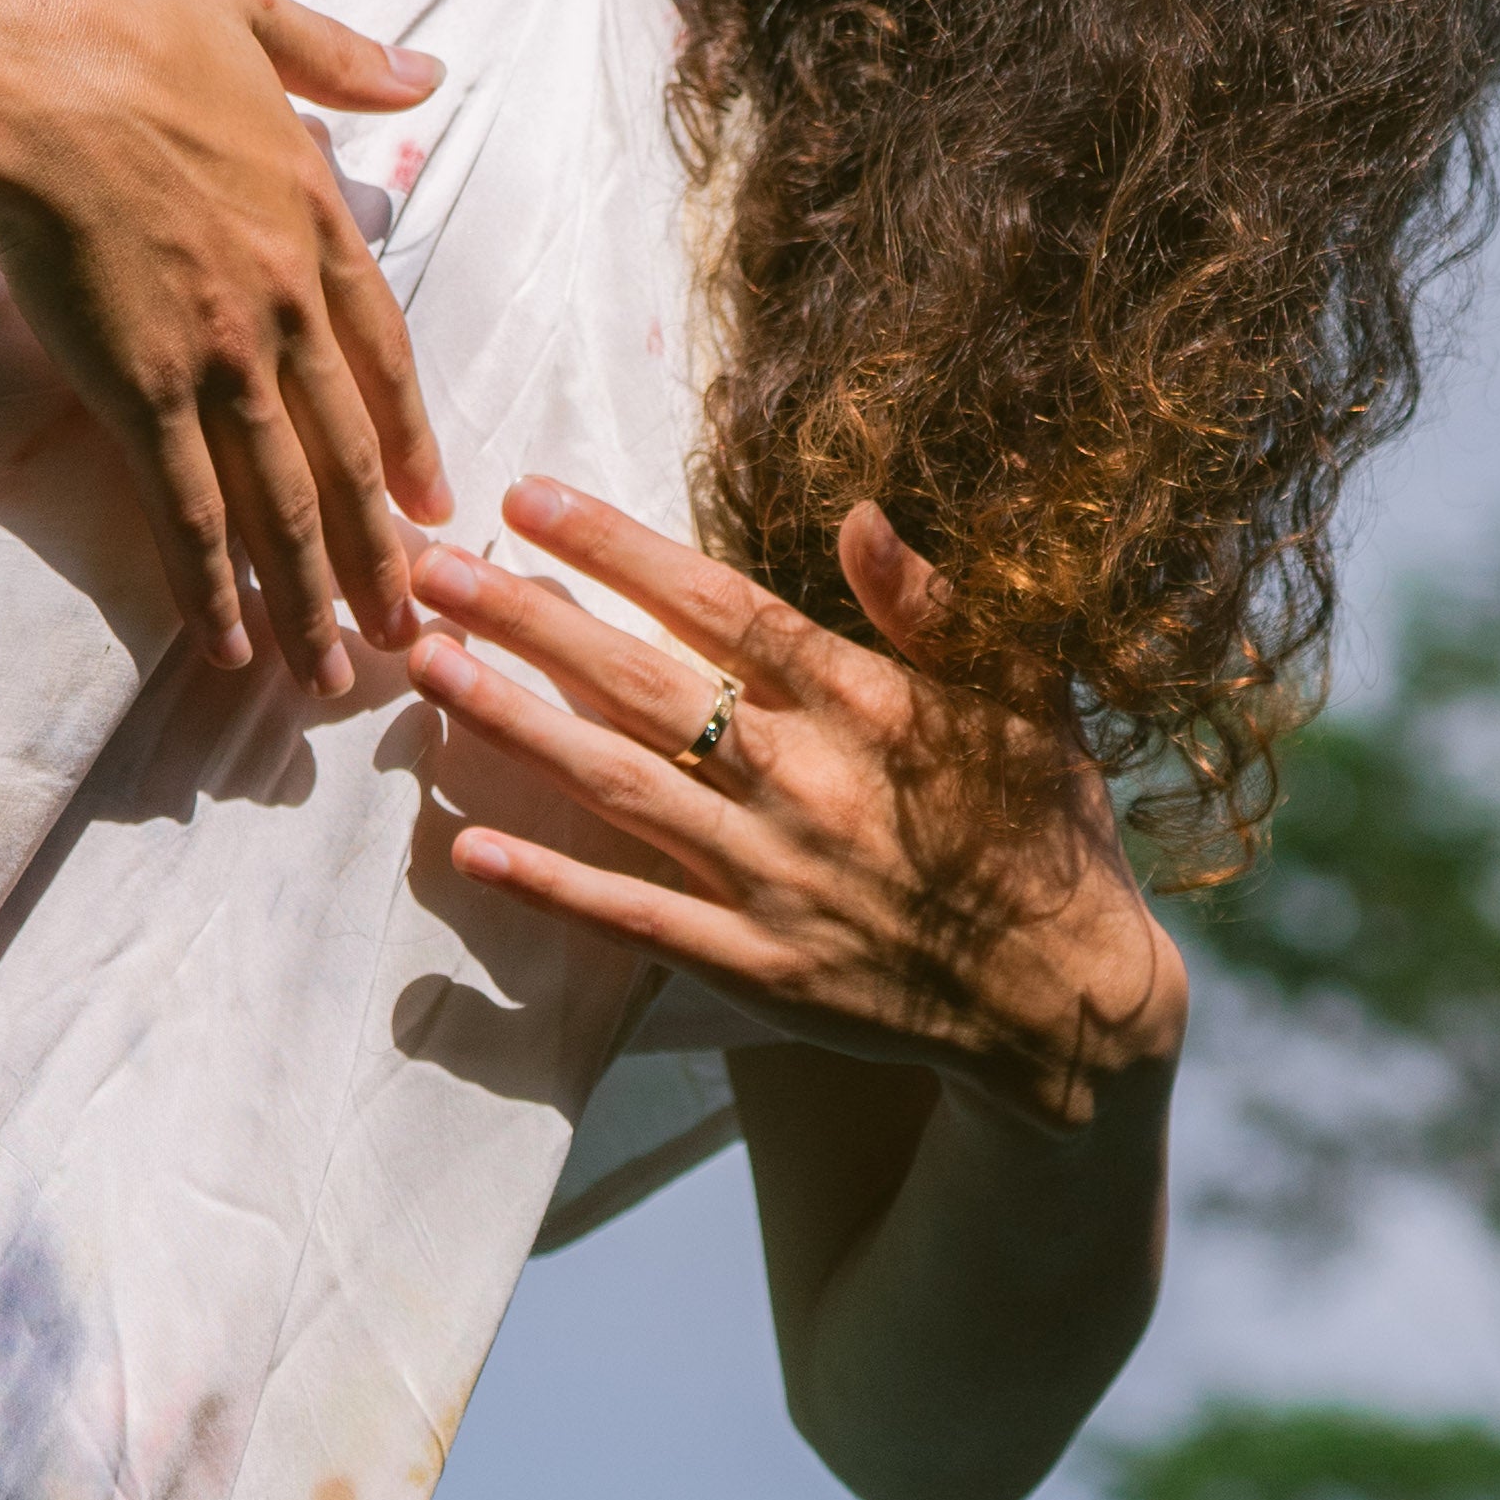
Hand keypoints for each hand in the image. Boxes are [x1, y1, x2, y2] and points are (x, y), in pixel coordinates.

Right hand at [0, 0, 450, 687]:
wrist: (12, 65)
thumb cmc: (108, 15)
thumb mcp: (246, 6)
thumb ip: (336, 54)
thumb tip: (424, 73)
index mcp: (310, 211)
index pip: (380, 347)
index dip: (409, 432)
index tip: (436, 500)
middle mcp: (279, 298)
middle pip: (345, 445)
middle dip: (378, 544)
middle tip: (412, 623)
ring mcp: (214, 352)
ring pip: (282, 497)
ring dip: (314, 591)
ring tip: (337, 672)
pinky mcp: (136, 390)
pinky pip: (187, 508)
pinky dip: (215, 582)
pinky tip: (232, 643)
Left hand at [407, 480, 1191, 1134]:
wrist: (1071, 1001)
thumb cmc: (1044, 828)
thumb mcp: (1024, 696)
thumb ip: (936, 605)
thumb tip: (861, 513)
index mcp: (868, 702)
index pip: (720, 605)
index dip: (618, 548)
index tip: (530, 498)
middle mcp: (809, 781)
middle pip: (642, 684)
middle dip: (529, 621)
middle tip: (428, 571)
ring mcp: (776, 878)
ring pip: (620, 787)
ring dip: (516, 727)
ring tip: (428, 671)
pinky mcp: (758, 968)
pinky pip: (636, 919)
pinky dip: (553, 885)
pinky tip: (471, 847)